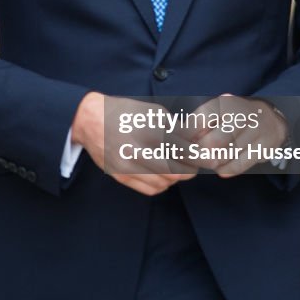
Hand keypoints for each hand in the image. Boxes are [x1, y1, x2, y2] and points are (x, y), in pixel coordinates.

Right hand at [72, 92, 194, 196]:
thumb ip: (174, 126)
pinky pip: (150, 189)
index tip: (208, 158)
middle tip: (193, 165)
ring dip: (176, 178)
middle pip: (176, 172)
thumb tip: (197, 139)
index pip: (184, 151)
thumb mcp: (152, 111)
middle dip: (190, 170)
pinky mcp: (121, 175)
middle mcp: (138, 149)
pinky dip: (162, 185)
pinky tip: (163, 176)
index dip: (199, 157)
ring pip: (165, 182)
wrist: (91, 120)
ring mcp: (128, 165)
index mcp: (149, 130)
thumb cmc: (125, 112)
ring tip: (178, 170)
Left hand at [187, 94, 287, 177]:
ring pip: (225, 156)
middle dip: (199, 153)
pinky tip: (220, 168)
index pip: (200, 121)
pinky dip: (226, 170)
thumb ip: (199, 123)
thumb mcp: (218, 111)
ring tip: (208, 160)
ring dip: (212, 162)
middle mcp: (242, 115)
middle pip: (213, 143)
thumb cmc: (234, 117)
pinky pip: (238, 165)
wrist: (271, 119)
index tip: (181, 143)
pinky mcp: (264, 147)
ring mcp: (255, 131)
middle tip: (194, 157)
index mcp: (225, 103)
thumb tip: (181, 140)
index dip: (187, 135)